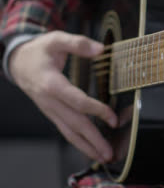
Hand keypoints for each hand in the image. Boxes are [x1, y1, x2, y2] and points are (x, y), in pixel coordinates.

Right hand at [9, 30, 117, 162]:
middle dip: (93, 140)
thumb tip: (100, 49)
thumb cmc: (39, 50)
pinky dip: (78, 141)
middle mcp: (49, 101)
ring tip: (103, 157)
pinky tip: (90, 148)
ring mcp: (49, 109)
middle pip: (74, 124)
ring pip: (68, 132)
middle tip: (109, 152)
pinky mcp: (51, 113)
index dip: (96, 110)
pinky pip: (65, 129)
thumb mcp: (56, 39)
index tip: (113, 118)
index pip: (77, 102)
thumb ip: (78, 43)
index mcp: (52, 84)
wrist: (17, 61)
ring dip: (86, 146)